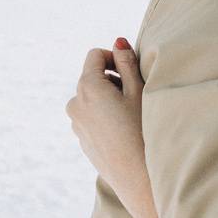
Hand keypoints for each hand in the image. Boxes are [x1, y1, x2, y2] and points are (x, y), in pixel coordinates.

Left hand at [66, 38, 157, 217]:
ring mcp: (76, 124)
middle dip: (113, 79)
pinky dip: (106, 114)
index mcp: (87, 87)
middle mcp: (75, 104)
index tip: (131, 69)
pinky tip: (125, 129)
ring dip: (109, 97)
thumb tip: (118, 40)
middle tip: (136, 93)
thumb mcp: (138, 90)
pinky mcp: (82, 139)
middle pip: (92, 77)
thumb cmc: (142, 129)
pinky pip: (92, 116)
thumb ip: (127, 62)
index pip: (95, 55)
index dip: (114, 57)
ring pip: (92, 98)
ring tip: (131, 113)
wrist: (138, 176)